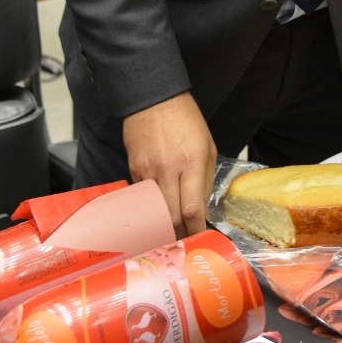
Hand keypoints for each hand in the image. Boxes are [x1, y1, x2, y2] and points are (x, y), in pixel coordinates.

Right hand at [123, 91, 217, 236]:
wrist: (154, 99)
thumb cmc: (187, 121)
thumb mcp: (208, 146)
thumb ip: (206, 179)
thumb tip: (201, 210)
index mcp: (192, 162)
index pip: (192, 208)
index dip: (195, 229)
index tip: (199, 239)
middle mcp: (168, 170)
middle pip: (170, 217)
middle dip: (178, 234)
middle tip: (183, 243)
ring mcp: (147, 171)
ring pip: (153, 212)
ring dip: (161, 226)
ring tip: (169, 234)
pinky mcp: (133, 170)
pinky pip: (142, 198)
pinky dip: (149, 209)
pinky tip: (155, 212)